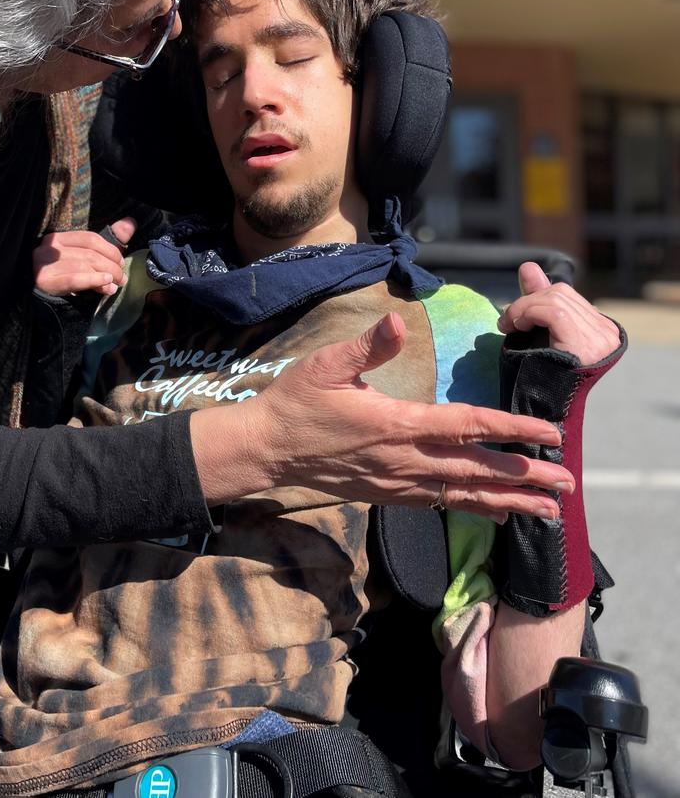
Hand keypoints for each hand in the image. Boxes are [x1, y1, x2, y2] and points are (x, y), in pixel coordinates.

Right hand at [33, 218, 135, 297]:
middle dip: (111, 266)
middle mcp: (50, 248)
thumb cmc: (61, 276)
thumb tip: (130, 223)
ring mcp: (45, 264)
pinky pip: (73, 279)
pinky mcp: (44, 281)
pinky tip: (105, 284)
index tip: (121, 262)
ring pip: (83, 266)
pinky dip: (92, 280)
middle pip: (89, 253)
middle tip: (122, 279)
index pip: (90, 239)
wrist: (35, 299)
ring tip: (115, 285)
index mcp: (59, 238)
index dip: (110, 250)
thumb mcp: (81, 259)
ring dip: (105, 276)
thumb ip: (106, 244)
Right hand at [190, 313, 574, 524]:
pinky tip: (496, 514)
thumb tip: (400, 320)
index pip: (466, 426)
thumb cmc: (296, 402)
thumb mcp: (326, 364)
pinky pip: (440, 504)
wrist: (268, 450)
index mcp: (396, 424)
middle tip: (568, 486)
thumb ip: (368, 345)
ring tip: (547, 513)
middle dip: (525, 478)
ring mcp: (397, 483)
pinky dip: (474, 508)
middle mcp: (404, 460)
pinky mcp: (389, 495)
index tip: (547, 434)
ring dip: (508, 503)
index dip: (511, 429)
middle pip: (476, 469)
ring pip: (463, 495)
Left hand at [496, 262, 619, 366]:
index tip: (514, 316)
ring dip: (522, 308)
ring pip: (555, 298)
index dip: (535, 297)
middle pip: (561, 293)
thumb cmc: (539, 377)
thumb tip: (528, 267)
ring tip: (508, 326)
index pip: (566, 295)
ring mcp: (600, 339)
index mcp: (603, 331)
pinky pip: (553, 311)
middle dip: (527, 302)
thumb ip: (536, 300)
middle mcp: (606, 334)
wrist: (543, 413)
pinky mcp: (587, 345)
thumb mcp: (538, 332)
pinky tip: (514, 328)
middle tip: (507, 322)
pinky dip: (527, 313)